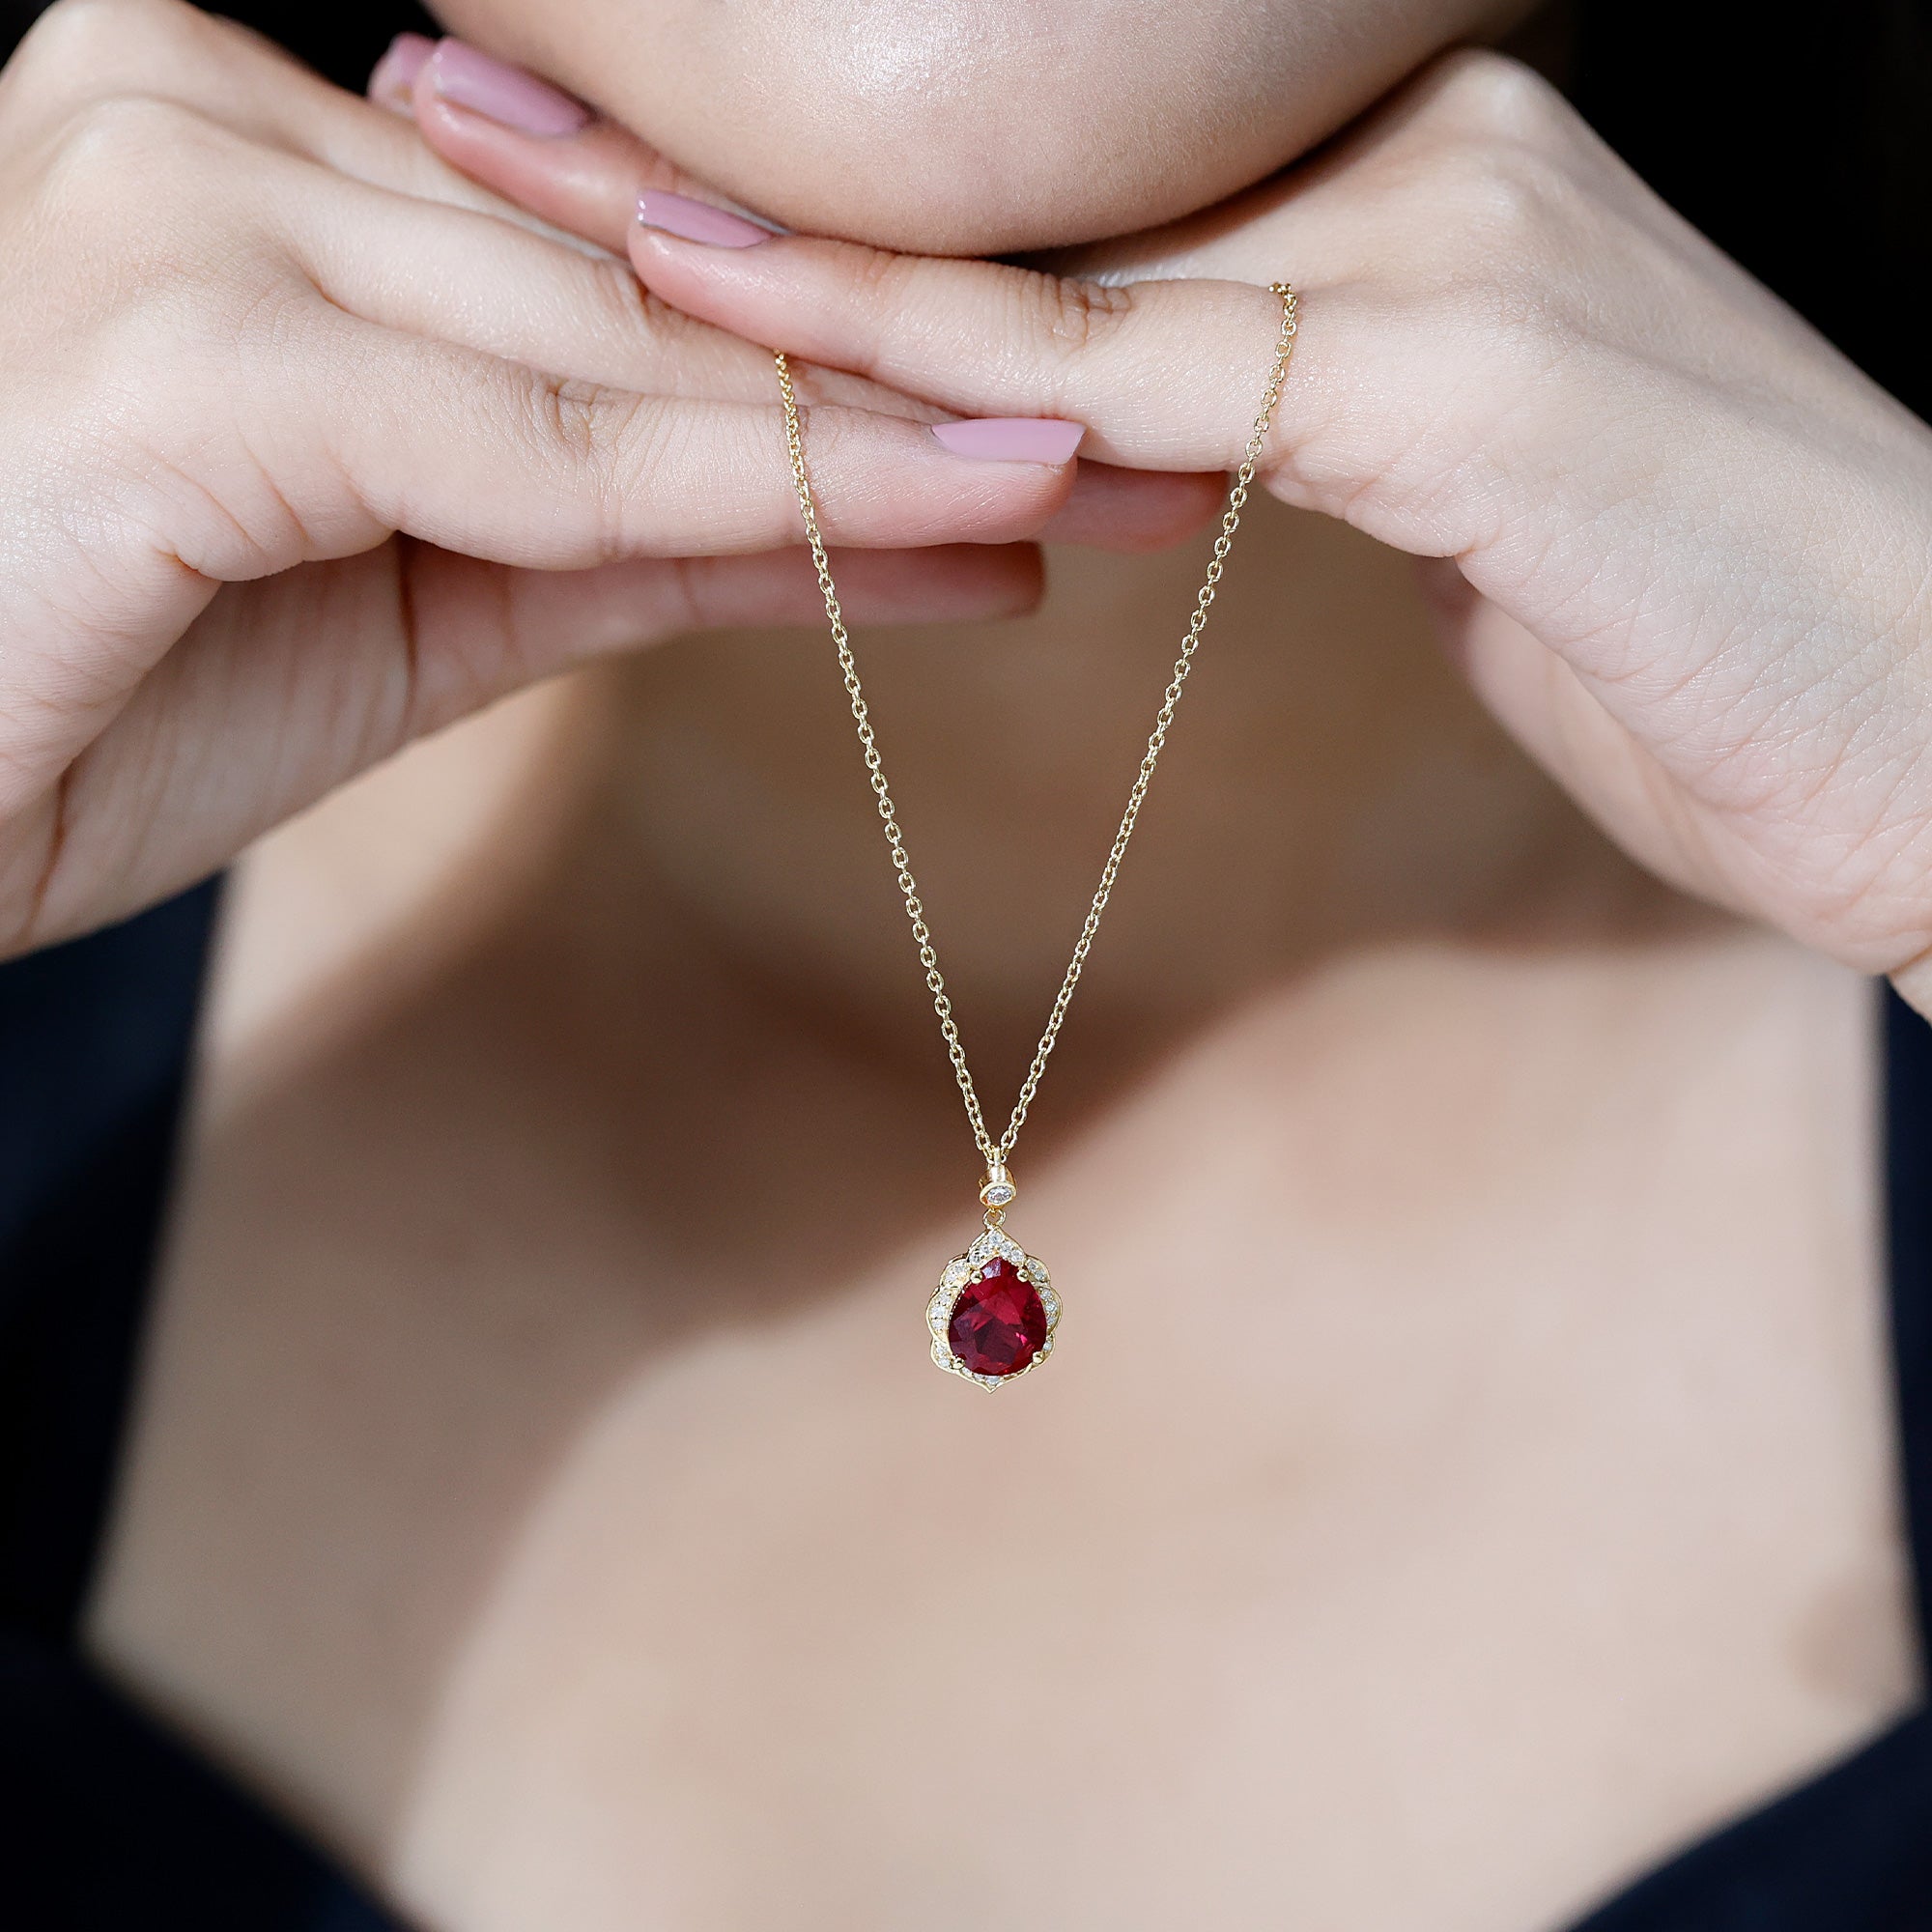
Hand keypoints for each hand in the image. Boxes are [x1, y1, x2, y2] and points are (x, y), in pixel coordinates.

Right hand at [0, 0, 1178, 956]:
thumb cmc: (106, 685)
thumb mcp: (435, 594)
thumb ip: (655, 529)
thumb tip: (917, 522)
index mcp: (249, 144)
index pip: (614, 265)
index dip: (839, 350)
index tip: (1049, 415)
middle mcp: (201, 108)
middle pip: (639, 290)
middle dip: (895, 387)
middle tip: (1150, 442)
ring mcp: (181, 201)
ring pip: (608, 356)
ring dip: (862, 442)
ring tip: (1091, 485)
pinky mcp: (185, 346)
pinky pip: (529, 447)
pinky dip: (734, 500)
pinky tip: (959, 515)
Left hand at [605, 49, 1931, 1011]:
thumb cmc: (1718, 649)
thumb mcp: (1472, 516)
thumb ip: (1306, 447)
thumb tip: (1156, 453)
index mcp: (1397, 193)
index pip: (1047, 195)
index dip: (811, 185)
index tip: (600, 171)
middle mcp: (1411, 165)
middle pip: (998, 183)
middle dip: (717, 165)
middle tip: (463, 100)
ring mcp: (1442, 252)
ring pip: (1036, 262)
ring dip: (765, 242)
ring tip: (520, 190)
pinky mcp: (1463, 385)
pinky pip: (1141, 385)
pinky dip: (936, 380)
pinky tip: (743, 346)